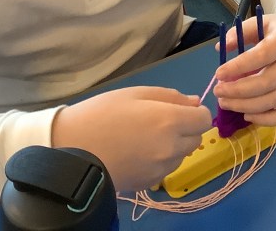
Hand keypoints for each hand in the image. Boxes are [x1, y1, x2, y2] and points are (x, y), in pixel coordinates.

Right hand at [51, 86, 211, 190]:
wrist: (71, 151)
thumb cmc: (101, 115)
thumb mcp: (135, 93)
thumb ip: (169, 96)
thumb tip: (193, 102)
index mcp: (169, 121)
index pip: (203, 119)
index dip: (196, 112)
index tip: (181, 110)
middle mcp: (171, 147)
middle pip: (196, 138)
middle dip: (186, 128)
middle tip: (161, 122)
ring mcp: (161, 168)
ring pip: (183, 154)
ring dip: (174, 145)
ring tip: (146, 138)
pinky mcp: (150, 183)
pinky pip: (167, 168)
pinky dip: (161, 160)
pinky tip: (139, 153)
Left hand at [212, 13, 275, 127]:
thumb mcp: (262, 22)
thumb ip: (241, 32)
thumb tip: (221, 48)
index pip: (261, 56)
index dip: (238, 67)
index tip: (219, 74)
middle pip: (266, 83)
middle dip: (238, 91)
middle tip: (218, 91)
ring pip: (273, 101)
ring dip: (245, 106)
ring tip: (226, 103)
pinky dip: (265, 120)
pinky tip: (247, 114)